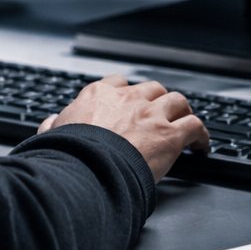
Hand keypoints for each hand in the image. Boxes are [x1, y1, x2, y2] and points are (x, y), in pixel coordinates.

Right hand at [37, 74, 208, 181]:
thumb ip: (53, 125)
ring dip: (182, 112)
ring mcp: (151, 114)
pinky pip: (195, 127)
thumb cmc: (69, 154)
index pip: (118, 82)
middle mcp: (127, 99)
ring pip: (177, 101)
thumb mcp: (53, 134)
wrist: (86, 167)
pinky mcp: (169, 134)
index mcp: (98, 95)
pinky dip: (201, 136)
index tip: (130, 103)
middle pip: (152, 88)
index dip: (128, 93)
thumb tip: (49, 124)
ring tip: (185, 123)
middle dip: (158, 100)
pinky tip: (201, 146)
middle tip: (161, 115)